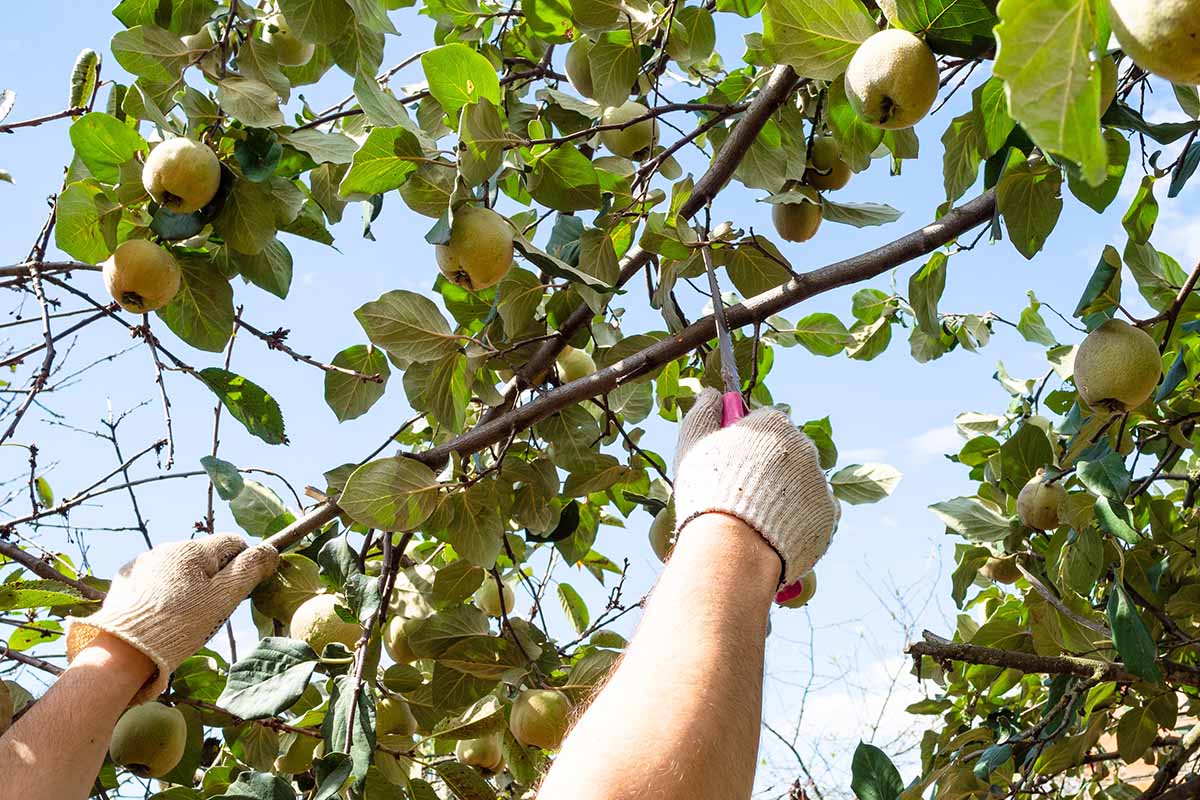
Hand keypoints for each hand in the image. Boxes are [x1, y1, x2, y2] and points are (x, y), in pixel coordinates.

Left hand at [66, 534, 277, 703]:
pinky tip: (159, 616)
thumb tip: (270, 550)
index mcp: (193, 550)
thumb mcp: (224, 598)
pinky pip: (154, 580)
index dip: (243, 565)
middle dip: (213, 578)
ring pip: (179, 569)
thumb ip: (249, 570)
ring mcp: (142, 564)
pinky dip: (162, 593)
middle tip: (210, 611)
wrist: (122, 652)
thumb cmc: (180, 625)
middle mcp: (166, 548)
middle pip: (204, 557)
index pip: (233, 542)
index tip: (238, 592)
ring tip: (181, 618)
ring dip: (187, 585)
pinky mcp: (124, 581)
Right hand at [672, 388, 838, 587]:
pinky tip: (774, 532)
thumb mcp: (693, 443)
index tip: (731, 461)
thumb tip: (712, 392)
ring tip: (756, 519)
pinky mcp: (828, 515)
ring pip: (800, 484)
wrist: (733, 547)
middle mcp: (805, 448)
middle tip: (742, 493)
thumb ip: (704, 410)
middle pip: (786, 453)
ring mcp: (820, 482)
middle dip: (768, 468)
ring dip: (784, 495)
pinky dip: (797, 520)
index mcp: (775, 424)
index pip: (765, 422)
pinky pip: (812, 513)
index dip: (746, 442)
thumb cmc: (709, 491)